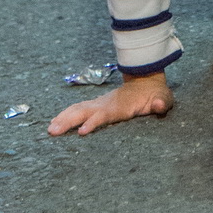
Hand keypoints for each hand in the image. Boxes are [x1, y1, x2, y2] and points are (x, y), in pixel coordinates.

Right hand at [48, 73, 173, 135]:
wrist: (147, 80)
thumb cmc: (155, 94)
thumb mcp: (163, 98)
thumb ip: (161, 103)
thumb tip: (159, 104)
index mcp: (121, 105)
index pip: (105, 114)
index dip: (94, 122)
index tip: (81, 131)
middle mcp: (107, 103)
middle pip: (85, 111)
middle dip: (69, 121)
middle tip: (53, 131)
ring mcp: (100, 103)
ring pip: (78, 109)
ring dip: (63, 118)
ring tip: (50, 129)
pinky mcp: (97, 105)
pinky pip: (78, 108)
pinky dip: (66, 114)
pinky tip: (55, 122)